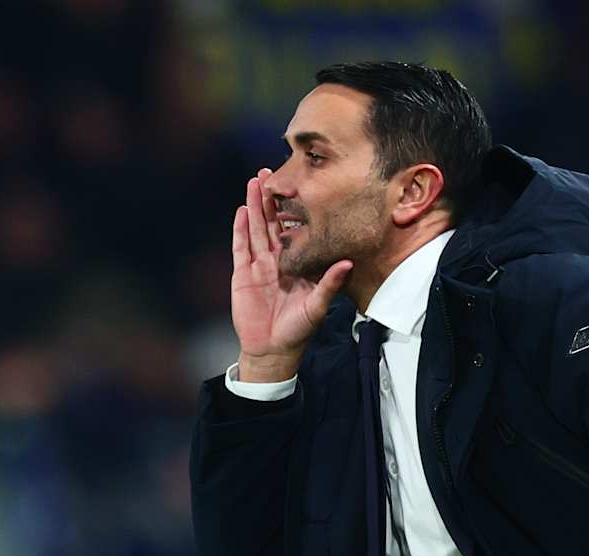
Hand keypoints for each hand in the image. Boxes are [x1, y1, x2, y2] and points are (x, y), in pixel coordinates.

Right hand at [230, 169, 351, 380]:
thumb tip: (348, 263)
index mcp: (296, 263)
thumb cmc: (298, 330)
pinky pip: (240, 247)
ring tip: (254, 182)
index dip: (294, 209)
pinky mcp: (242, 274)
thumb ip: (330, 283)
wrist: (273, 350)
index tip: (300, 185)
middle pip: (271, 223)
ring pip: (255, 229)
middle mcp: (277, 260)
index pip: (294, 231)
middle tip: (270, 171)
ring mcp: (258, 265)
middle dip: (270, 198)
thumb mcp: (318, 306)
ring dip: (254, 206)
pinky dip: (240, 229)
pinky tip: (242, 210)